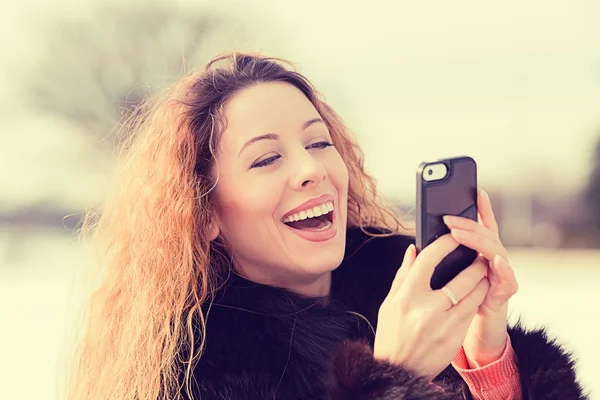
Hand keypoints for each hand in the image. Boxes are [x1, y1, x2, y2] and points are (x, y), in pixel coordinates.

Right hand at [373, 234, 489, 380]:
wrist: (398, 369)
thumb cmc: (391, 334)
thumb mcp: (389, 303)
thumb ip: (403, 275)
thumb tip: (413, 250)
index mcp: (406, 296)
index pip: (428, 260)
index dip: (445, 244)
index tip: (454, 236)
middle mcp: (426, 309)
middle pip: (461, 279)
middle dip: (475, 264)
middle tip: (480, 255)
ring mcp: (443, 325)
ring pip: (474, 296)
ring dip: (482, 282)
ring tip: (483, 273)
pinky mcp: (455, 338)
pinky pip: (471, 314)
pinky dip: (476, 301)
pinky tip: (477, 294)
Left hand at [442, 189, 518, 367]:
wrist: (461, 329)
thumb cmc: (450, 298)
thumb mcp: (439, 276)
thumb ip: (433, 259)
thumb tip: (415, 243)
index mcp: (475, 250)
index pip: (479, 224)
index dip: (480, 207)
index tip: (475, 189)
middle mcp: (491, 256)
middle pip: (484, 233)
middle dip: (467, 224)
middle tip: (448, 218)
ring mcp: (500, 272)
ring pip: (494, 250)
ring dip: (478, 240)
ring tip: (461, 233)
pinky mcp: (506, 290)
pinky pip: (506, 277)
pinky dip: (501, 268)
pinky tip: (492, 260)